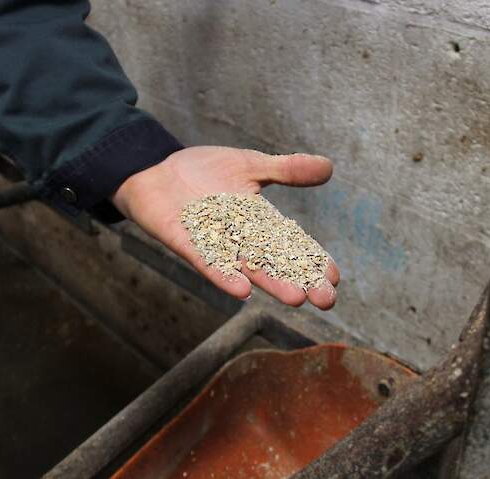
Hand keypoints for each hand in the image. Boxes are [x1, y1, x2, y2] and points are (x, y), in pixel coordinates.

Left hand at [111, 146, 339, 309]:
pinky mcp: (184, 241)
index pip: (291, 243)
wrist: (154, 170)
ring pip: (246, 266)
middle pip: (274, 261)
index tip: (335, 278)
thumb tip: (329, 168)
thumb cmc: (203, 172)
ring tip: (295, 299)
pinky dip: (223, 275)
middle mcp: (238, 237)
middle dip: (299, 280)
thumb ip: (287, 170)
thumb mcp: (251, 165)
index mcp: (258, 220)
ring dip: (269, 282)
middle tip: (326, 301)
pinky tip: (242, 291)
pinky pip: (206, 262)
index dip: (312, 260)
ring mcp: (212, 242)